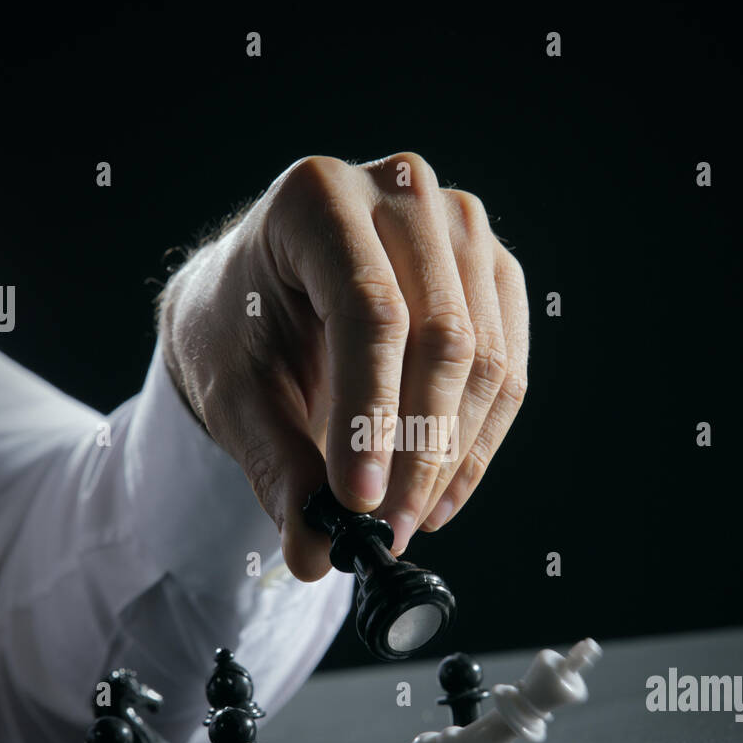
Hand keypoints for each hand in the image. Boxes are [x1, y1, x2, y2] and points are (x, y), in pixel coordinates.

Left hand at [158, 153, 528, 580]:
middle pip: (441, 334)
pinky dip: (477, 442)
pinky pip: (506, 368)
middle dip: (418, 448)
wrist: (262, 292)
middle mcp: (398, 191)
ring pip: (485, 358)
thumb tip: (313, 552)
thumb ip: (276, 467)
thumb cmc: (242, 327)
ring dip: (453, 455)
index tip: (359, 501)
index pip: (368, 311)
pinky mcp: (492, 268)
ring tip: (408, 518)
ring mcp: (457, 225)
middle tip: (388, 526)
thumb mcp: (236, 393)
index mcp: (317, 197)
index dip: (371, 414)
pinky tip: (441, 493)